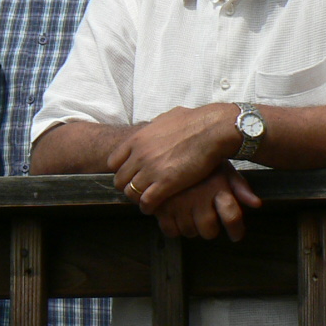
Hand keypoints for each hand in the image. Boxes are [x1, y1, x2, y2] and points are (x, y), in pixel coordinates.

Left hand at [109, 104, 237, 208]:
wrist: (212, 129)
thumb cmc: (195, 121)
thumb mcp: (166, 117)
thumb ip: (155, 126)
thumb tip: (155, 126)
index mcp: (137, 139)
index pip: (113, 162)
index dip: (121, 171)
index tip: (131, 175)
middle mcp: (139, 155)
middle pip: (119, 180)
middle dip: (128, 187)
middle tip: (139, 191)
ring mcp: (151, 170)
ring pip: (131, 193)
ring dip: (138, 199)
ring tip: (146, 201)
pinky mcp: (166, 183)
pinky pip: (146, 202)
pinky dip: (148, 207)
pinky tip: (154, 208)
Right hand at [155, 164, 261, 239]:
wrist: (167, 140)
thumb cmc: (200, 156)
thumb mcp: (222, 168)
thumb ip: (239, 186)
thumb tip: (256, 204)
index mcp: (216, 186)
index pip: (232, 217)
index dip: (236, 230)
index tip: (235, 236)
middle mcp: (198, 196)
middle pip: (209, 230)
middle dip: (210, 231)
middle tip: (208, 226)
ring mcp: (178, 202)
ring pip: (189, 231)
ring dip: (191, 229)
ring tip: (190, 217)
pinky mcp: (160, 204)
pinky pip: (169, 230)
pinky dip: (173, 228)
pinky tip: (175, 218)